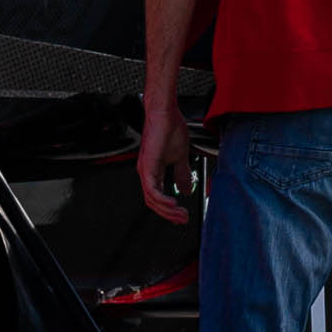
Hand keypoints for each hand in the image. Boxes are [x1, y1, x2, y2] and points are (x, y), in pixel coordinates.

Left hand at [136, 88, 193, 226]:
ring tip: (181, 214)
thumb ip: (182, 174)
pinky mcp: (147, 165)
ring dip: (167, 210)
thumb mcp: (180, 157)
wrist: (165, 112)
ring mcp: (145, 170)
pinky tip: (173, 203)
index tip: (181, 217)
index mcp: (153, 172)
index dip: (168, 210)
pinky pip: (152, 189)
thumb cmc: (170, 128)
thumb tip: (186, 190)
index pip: (157, 197)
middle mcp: (146, 173)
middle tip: (183, 219)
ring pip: (152, 199)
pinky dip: (162, 199)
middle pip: (153, 203)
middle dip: (169, 214)